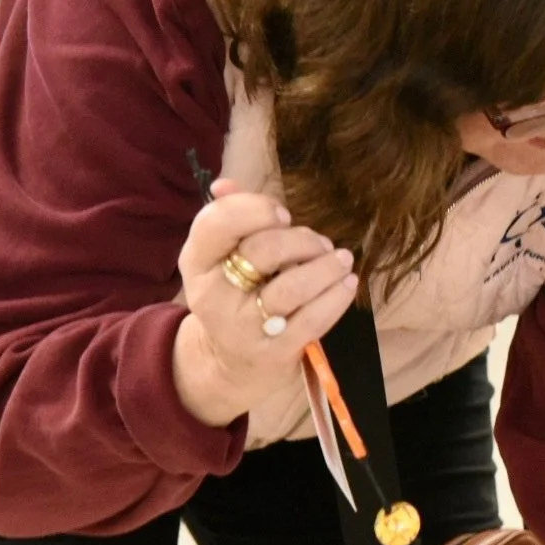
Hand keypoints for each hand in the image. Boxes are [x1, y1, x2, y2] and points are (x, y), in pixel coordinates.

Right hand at [173, 179, 356, 426]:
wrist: (234, 361)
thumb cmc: (237, 292)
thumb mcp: (223, 256)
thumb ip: (230, 216)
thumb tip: (226, 184)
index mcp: (196, 262)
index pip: (217, 223)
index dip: (255, 210)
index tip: (284, 215)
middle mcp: (213, 296)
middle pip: (263, 250)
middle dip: (301, 239)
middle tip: (320, 243)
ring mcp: (242, 328)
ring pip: (292, 287)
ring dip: (325, 267)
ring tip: (341, 260)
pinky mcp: (274, 352)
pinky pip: (312, 320)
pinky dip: (336, 297)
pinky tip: (347, 283)